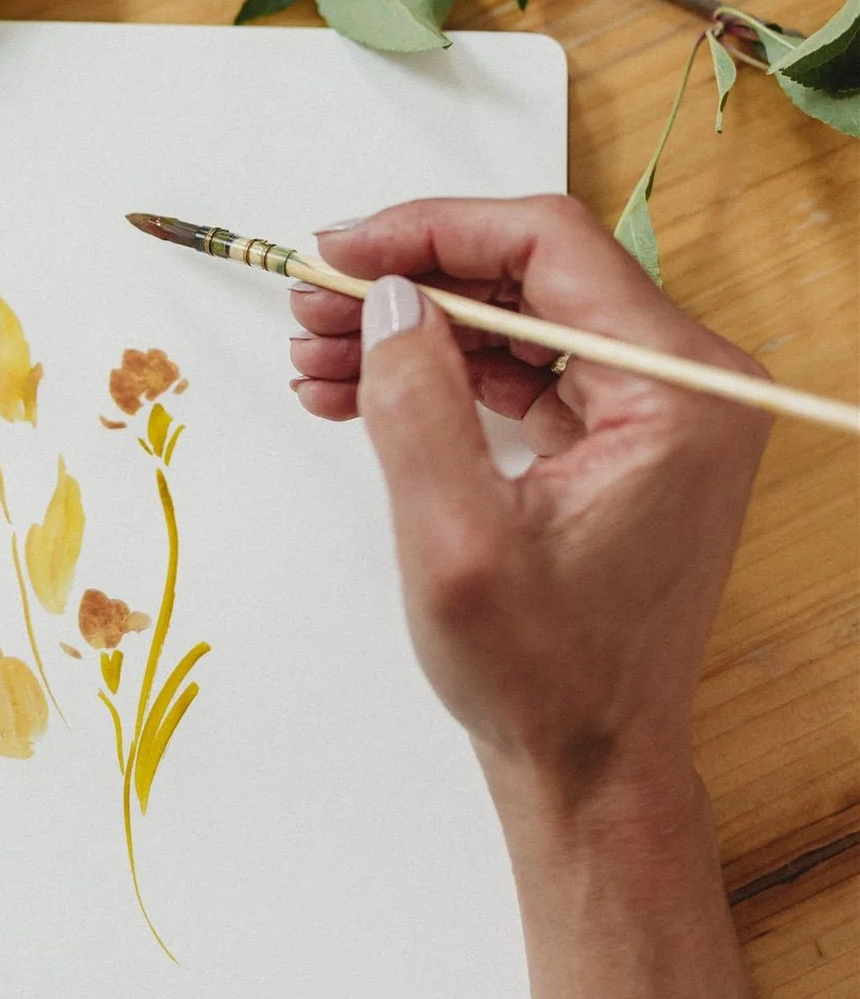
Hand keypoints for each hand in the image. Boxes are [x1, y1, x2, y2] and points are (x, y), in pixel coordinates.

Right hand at [289, 197, 770, 799]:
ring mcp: (657, 410)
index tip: (339, 254)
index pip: (548, 244)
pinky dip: (442, 372)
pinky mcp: (622, 438)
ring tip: (318, 356)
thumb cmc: (544, 676)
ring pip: (518, 316)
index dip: (430, 231)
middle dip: (410, 281)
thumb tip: (385, 296)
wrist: (592, 767)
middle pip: (531, 272)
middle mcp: (686, 384)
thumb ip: (416, 400)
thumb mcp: (455, 538)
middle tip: (311, 308)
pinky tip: (359, 390)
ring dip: (415, 328)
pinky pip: (524, 369)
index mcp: (678, 391)